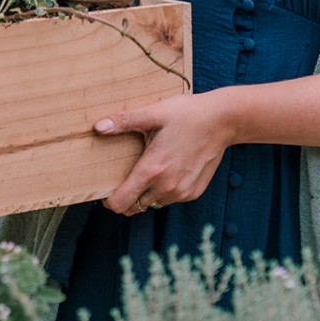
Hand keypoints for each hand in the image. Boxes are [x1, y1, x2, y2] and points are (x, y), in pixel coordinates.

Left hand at [95, 90, 233, 217]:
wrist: (222, 120)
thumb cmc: (187, 114)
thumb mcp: (153, 113)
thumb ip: (124, 122)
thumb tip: (97, 127)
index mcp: (152, 170)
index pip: (121, 203)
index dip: (109, 200)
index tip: (108, 189)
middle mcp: (166, 187)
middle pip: (134, 207)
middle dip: (127, 196)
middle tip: (128, 175)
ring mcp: (181, 192)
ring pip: (153, 203)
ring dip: (147, 192)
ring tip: (152, 168)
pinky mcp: (193, 192)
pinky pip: (170, 198)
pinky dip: (165, 189)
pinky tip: (170, 168)